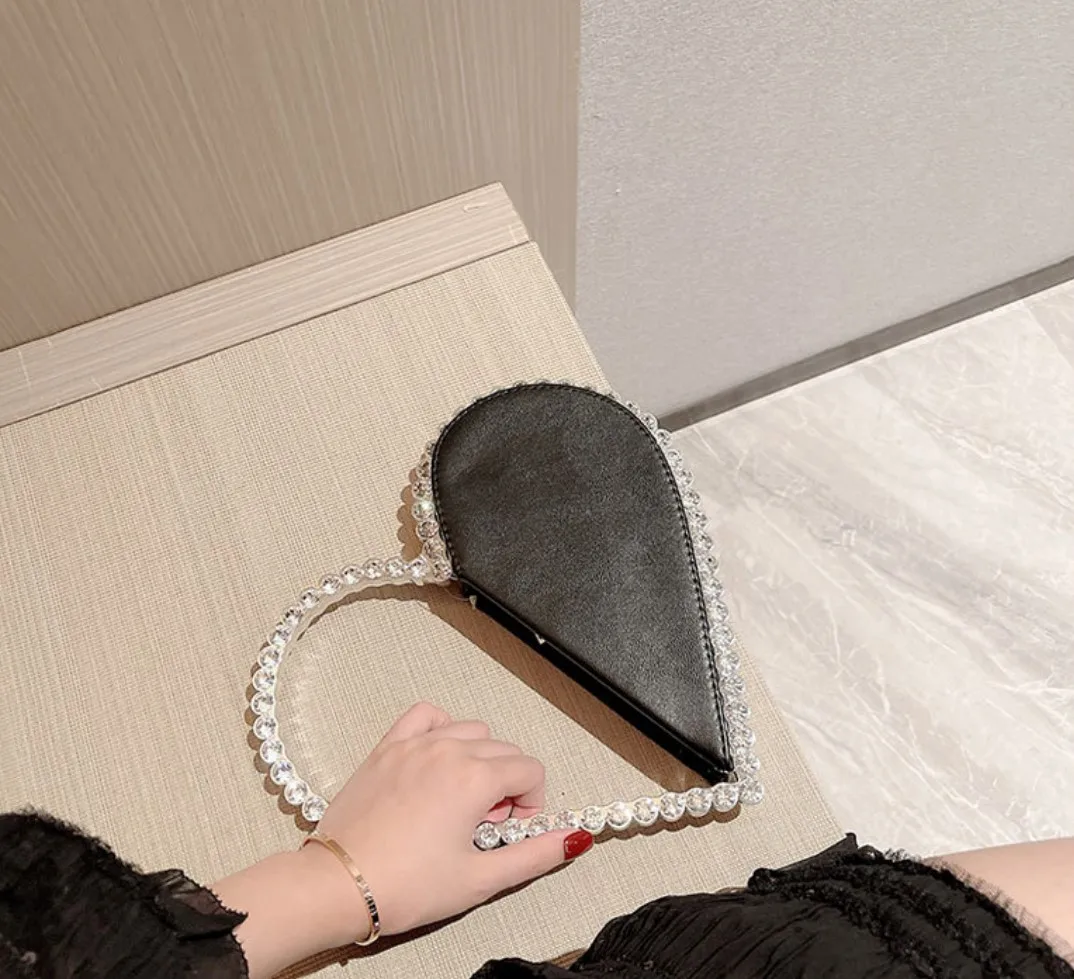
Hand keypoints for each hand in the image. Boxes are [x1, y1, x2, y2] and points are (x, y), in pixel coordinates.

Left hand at [215, 704, 592, 977]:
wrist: (338, 885)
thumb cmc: (404, 887)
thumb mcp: (480, 879)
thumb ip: (534, 855)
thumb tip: (574, 840)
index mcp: (474, 779)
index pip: (529, 770)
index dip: (531, 803)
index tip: (512, 829)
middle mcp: (447, 751)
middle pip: (504, 750)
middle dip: (507, 785)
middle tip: (486, 825)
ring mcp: (414, 744)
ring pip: (470, 730)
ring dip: (479, 758)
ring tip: (462, 798)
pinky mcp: (387, 747)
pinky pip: (426, 715)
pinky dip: (441, 728)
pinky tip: (439, 757)